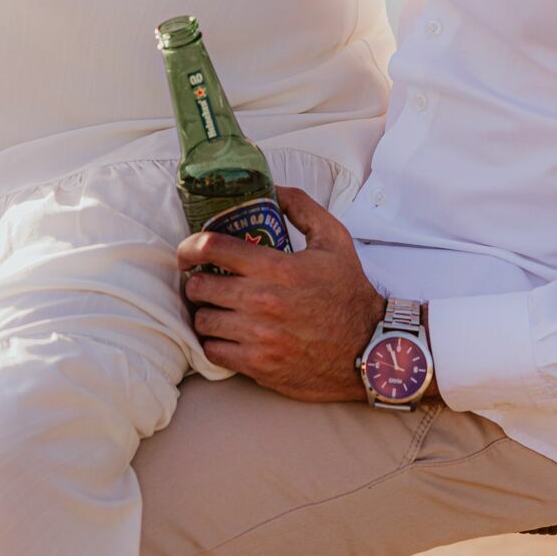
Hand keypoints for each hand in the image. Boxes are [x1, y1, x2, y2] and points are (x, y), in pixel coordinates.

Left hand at [178, 186, 385, 401]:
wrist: (369, 347)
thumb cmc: (349, 292)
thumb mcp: (333, 238)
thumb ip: (301, 207)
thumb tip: (273, 189)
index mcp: (276, 267)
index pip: (213, 248)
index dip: (190, 246)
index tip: (187, 251)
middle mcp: (262, 302)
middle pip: (200, 287)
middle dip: (197, 280)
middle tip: (205, 279)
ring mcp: (258, 337)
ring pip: (203, 321)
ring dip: (205, 311)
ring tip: (215, 307)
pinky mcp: (259, 366)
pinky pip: (214, 352)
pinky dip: (214, 342)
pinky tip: (225, 333)